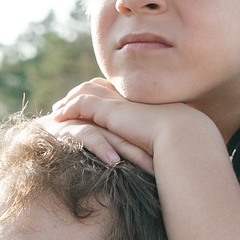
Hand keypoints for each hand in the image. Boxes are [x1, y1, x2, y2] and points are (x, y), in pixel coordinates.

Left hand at [48, 79, 197, 172]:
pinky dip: (69, 108)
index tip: (88, 103)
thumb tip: (159, 153)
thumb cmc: (181, 146)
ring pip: (86, 92)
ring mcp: (119, 101)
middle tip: (65, 104)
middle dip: (80, 93)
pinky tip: (58, 117)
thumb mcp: (166, 140)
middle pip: (98, 86)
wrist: (183, 138)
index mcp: (142, 102)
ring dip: (69, 100)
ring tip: (57, 112)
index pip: (116, 91)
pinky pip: (81, 104)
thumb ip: (157, 140)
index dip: (100, 96)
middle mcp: (130, 97)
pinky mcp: (109, 110)